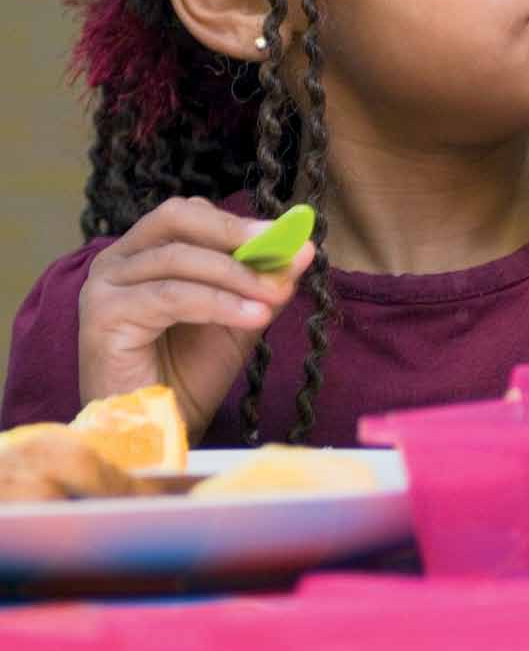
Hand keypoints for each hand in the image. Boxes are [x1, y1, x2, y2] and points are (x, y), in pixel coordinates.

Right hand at [78, 197, 314, 443]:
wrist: (156, 434)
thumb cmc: (188, 376)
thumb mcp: (236, 320)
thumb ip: (261, 284)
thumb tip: (302, 250)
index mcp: (143, 252)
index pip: (191, 215)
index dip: (240, 222)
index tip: (289, 236)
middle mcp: (117, 260)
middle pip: (177, 219)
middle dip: (235, 233)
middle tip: (283, 247)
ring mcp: (105, 285)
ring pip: (179, 259)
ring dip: (236, 275)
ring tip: (276, 295)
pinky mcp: (104, 316)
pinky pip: (172, 297)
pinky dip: (219, 303)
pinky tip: (254, 317)